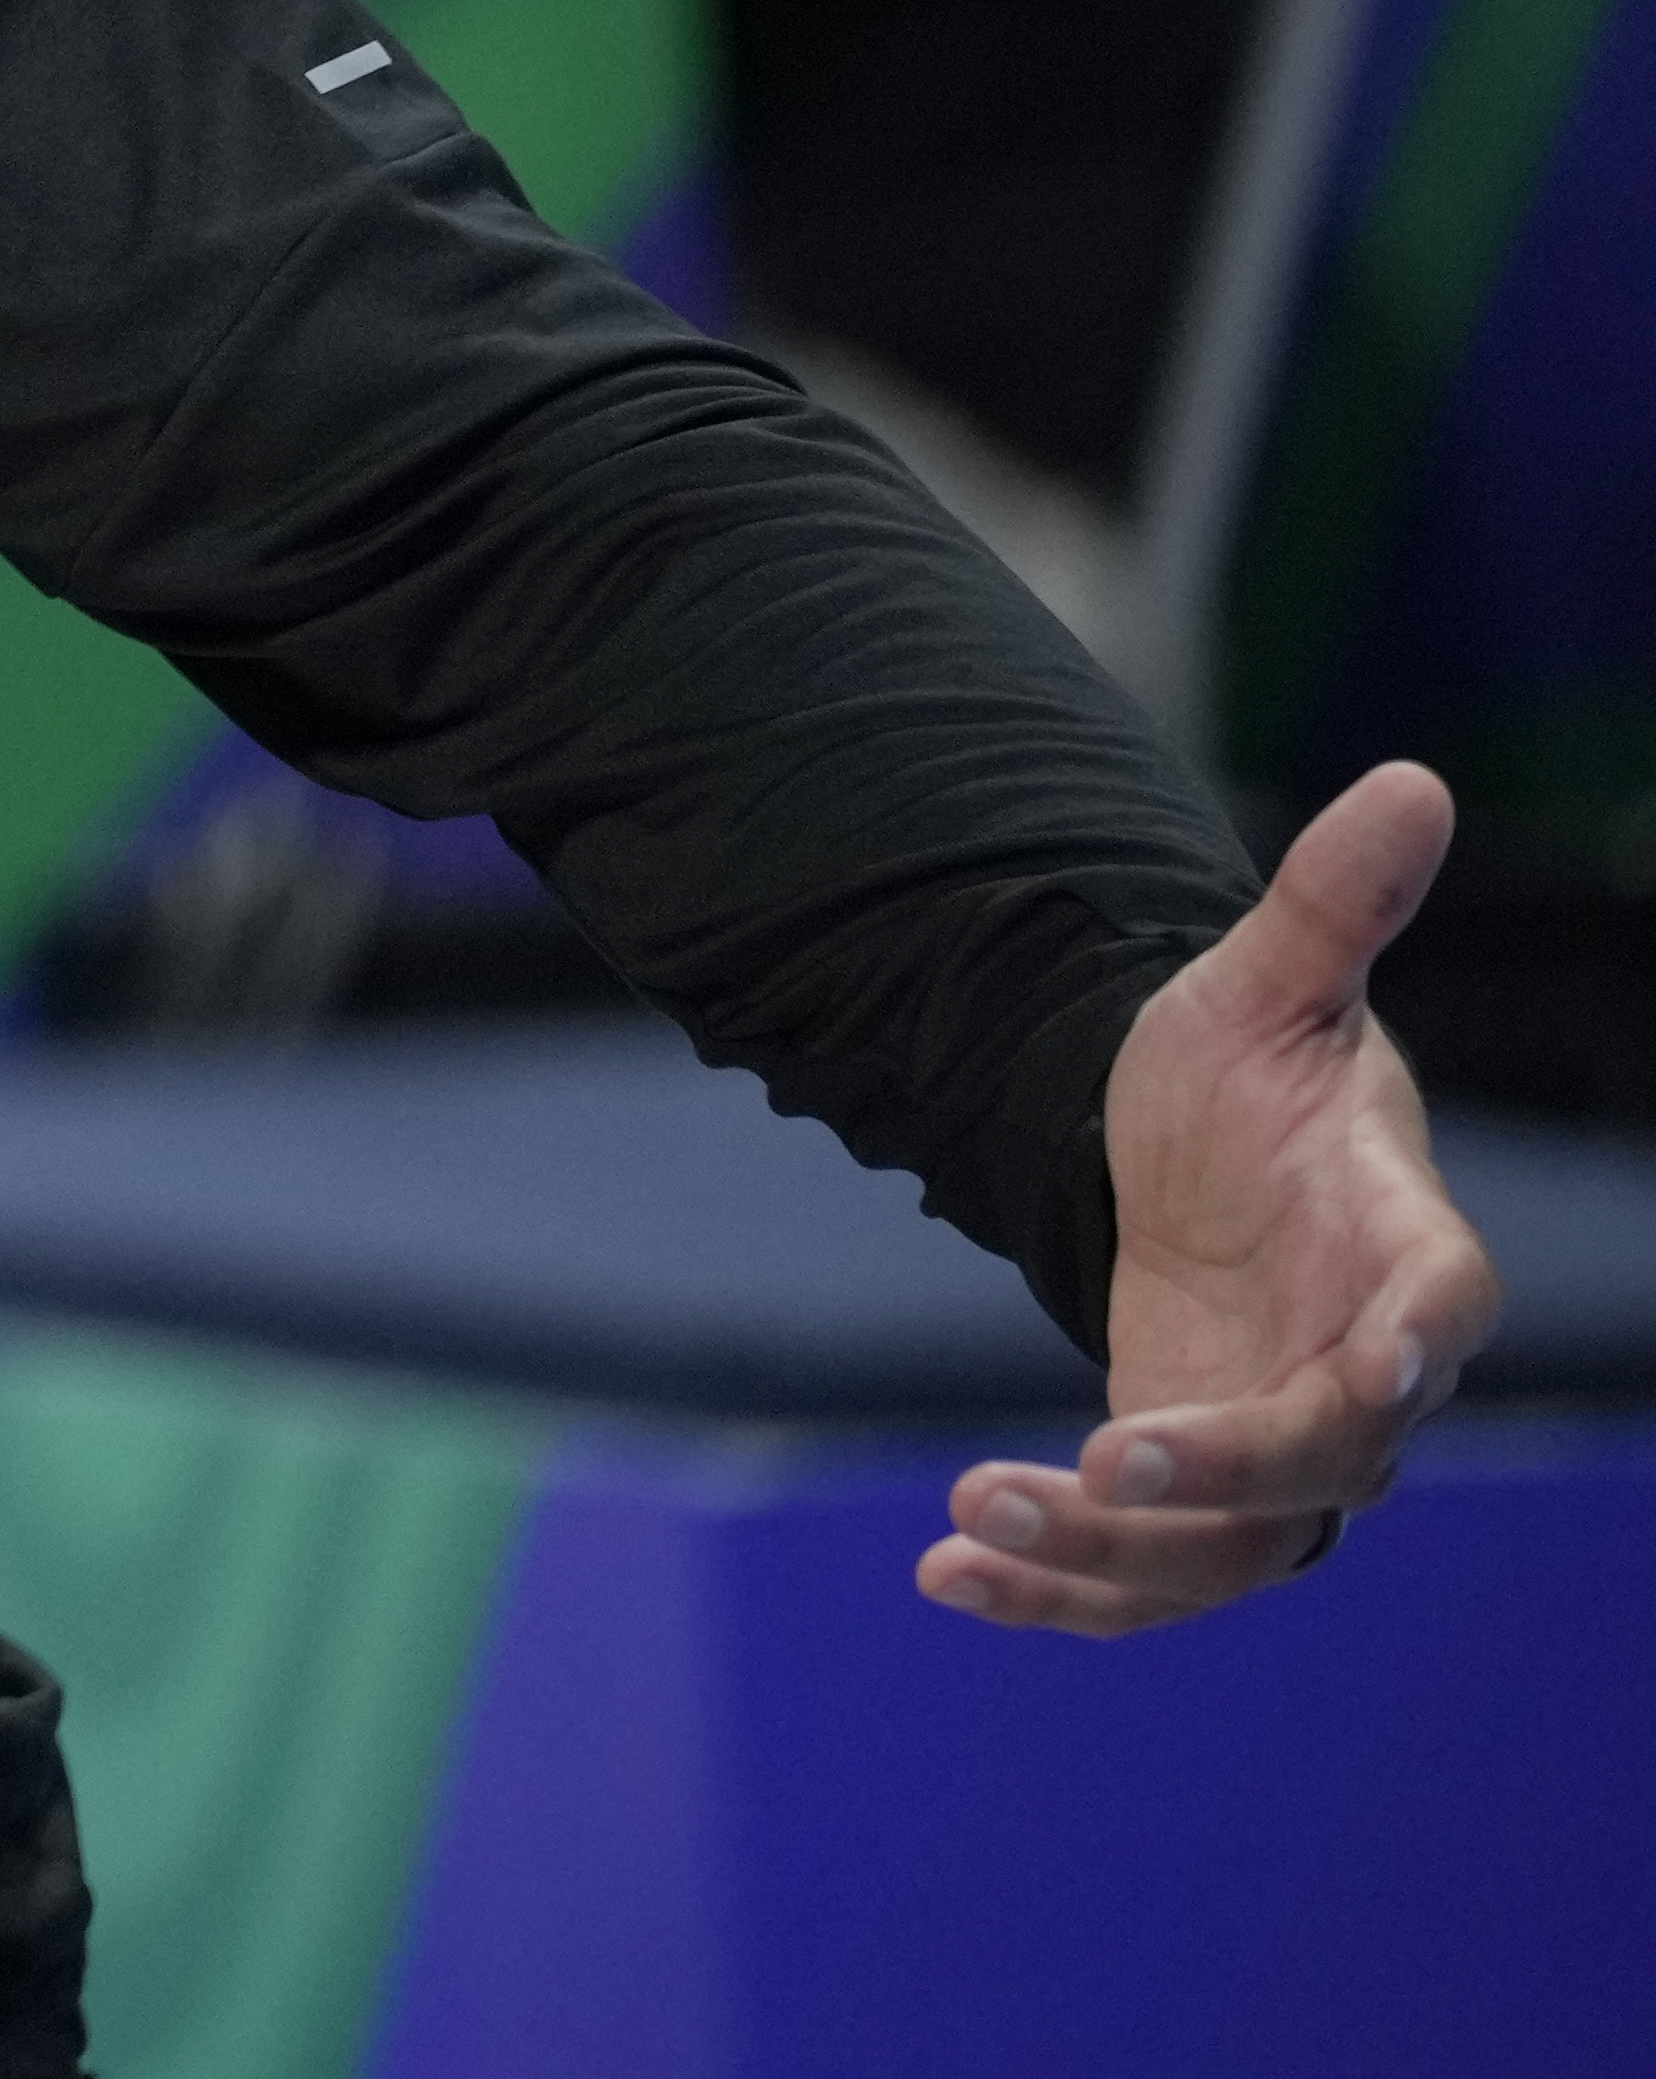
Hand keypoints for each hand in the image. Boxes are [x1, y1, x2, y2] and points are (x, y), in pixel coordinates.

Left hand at [924, 763, 1498, 1635]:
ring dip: (1103, 1560)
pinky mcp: (1208, 1496)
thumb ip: (1332, 907)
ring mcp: (1291, 1455)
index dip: (1379, 1374)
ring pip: (1228, 1553)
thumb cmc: (1257, 1069)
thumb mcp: (1269, 982)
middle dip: (1204, 1486)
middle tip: (1068, 1470)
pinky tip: (945, 1577)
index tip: (1323, 1397)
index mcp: (1409, 1257)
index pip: (1424, 1333)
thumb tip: (1414, 779)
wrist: (1205, 1153)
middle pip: (1320, 1472)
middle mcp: (1368, 1379)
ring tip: (960, 1531)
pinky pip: (1154, 1573)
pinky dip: (1063, 1591)